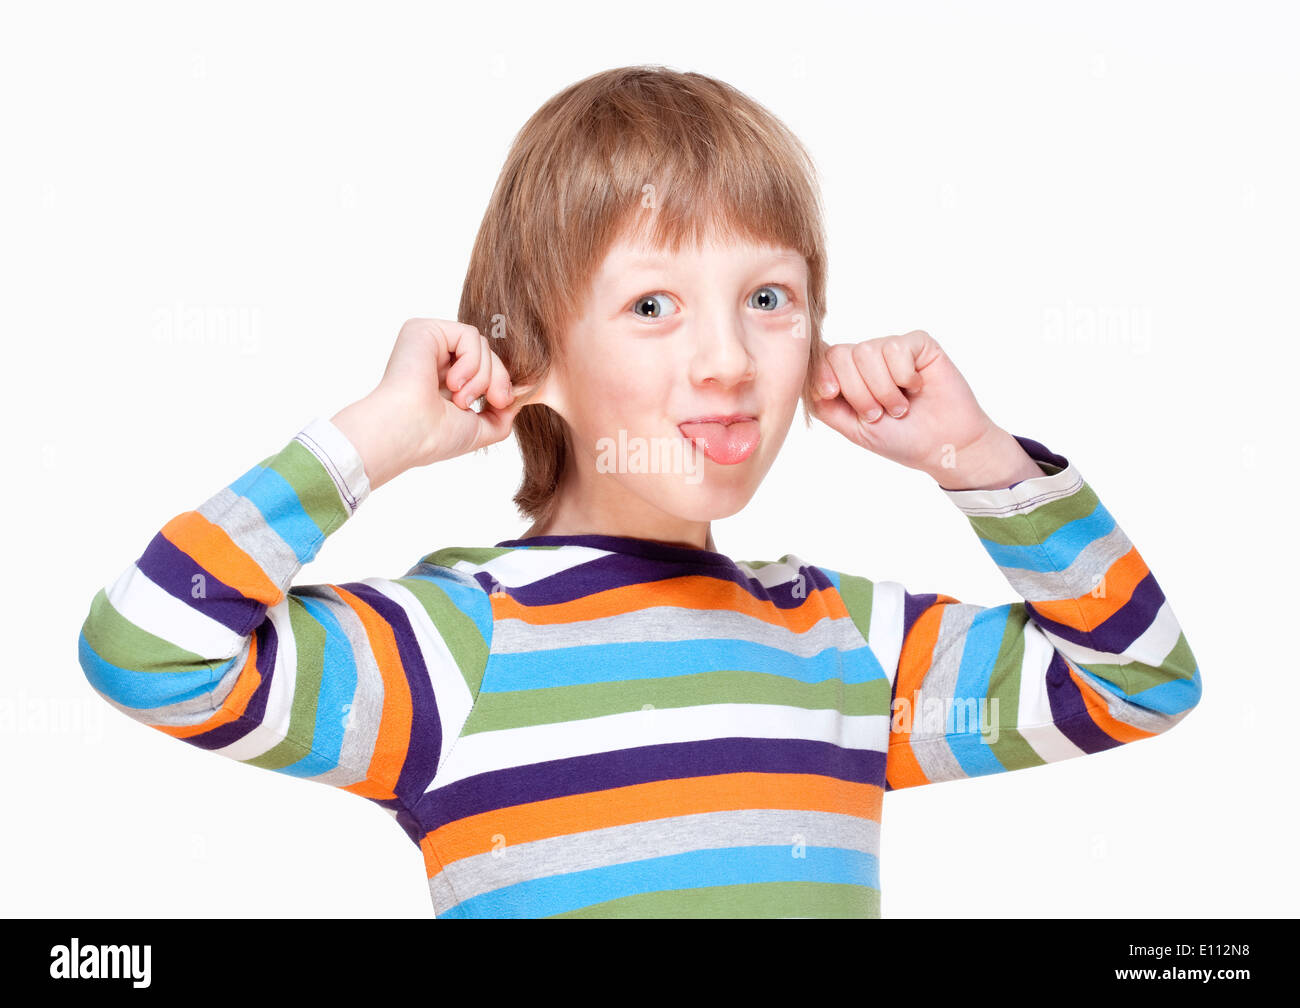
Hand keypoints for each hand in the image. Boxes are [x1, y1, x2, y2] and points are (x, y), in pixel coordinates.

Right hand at [332, 318, 540, 488]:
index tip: (502, 404)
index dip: (500, 383)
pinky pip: (469, 335)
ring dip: (482, 376)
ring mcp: (429, 343)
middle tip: (495, 401)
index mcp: (443, 379)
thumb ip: (501, 414)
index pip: (485, 368)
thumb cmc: (436, 437)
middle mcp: (434, 358)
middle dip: (499, 379)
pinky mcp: (424, 330)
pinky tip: (452, 383)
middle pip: (488, 354)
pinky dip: (471, 362)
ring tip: (461, 399)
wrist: (410, 433)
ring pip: (482, 345)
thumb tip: (517, 396)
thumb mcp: (480, 429)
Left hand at [808, 330, 999, 479]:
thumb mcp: (853, 428)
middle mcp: (867, 359)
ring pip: (868, 351)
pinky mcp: (918, 343)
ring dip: (884, 389)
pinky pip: (897, 348)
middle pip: (842, 354)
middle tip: (878, 414)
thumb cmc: (900, 439)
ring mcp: (892, 349)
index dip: (822, 373)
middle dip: (858, 391)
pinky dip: (904, 376)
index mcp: (848, 376)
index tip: (831, 394)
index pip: (823, 359)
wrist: (943, 445)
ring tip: (900, 407)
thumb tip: (803, 380)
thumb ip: (826, 405)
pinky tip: (917, 387)